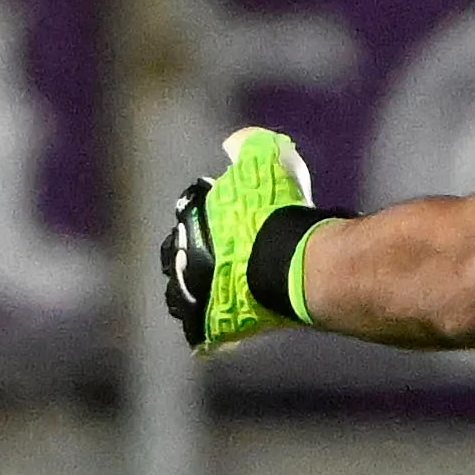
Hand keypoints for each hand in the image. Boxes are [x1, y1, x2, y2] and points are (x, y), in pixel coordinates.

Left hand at [160, 126, 318, 350]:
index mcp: (193, 216)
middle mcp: (186, 254)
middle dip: (195, 256)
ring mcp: (195, 292)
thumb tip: (232, 142)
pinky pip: (202, 330)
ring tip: (216, 295)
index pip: (192, 214)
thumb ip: (249, 145)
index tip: (232, 222)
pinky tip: (221, 332)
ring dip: (195, 293)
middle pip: (181, 255)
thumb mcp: (267, 160)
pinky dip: (209, 331)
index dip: (211, 217)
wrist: (292, 262)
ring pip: (183, 294)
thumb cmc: (278, 211)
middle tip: (223, 260)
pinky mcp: (210, 323)